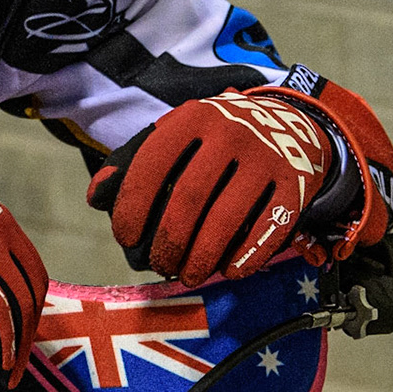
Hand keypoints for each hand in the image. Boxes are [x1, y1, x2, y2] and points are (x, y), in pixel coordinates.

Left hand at [88, 89, 332, 284]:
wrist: (292, 120)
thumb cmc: (218, 136)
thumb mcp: (179, 132)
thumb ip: (136, 159)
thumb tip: (97, 197)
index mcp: (192, 117)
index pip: (152, 164)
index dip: (132, 207)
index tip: (126, 237)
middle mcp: (230, 132)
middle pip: (189, 198)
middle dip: (168, 241)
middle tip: (160, 264)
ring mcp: (265, 157)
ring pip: (227, 218)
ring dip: (202, 257)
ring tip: (188, 274)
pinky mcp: (295, 183)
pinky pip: (268, 228)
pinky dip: (246, 256)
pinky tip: (229, 271)